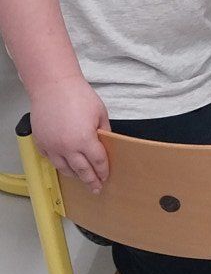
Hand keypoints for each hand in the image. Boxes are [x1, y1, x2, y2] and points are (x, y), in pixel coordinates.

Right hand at [29, 77, 109, 192]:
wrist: (53, 85)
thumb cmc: (77, 95)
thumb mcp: (100, 112)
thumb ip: (104, 131)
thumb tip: (106, 144)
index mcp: (85, 140)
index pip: (98, 162)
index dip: (103, 171)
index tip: (105, 176)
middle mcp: (67, 147)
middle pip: (82, 171)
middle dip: (91, 181)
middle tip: (96, 188)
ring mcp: (52, 147)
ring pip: (64, 169)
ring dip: (75, 175)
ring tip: (81, 178)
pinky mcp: (41, 143)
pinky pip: (50, 159)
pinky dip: (59, 164)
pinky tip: (64, 164)